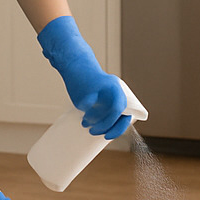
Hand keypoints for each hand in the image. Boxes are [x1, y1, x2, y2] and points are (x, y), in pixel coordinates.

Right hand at [37, 15, 131, 138]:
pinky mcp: (86, 91)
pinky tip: (83, 118)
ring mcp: (99, 90)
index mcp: (118, 90)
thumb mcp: (104, 92)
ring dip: (94, 122)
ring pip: (100, 113)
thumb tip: (110, 127)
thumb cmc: (89, 82)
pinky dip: (86, 116)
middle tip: (96, 132)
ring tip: (87, 124)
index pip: (123, 112)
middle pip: (114, 113)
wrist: (76, 64)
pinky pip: (88, 109)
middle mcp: (112, 88)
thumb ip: (109, 106)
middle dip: (106, 127)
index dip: (119, 127)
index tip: (110, 134)